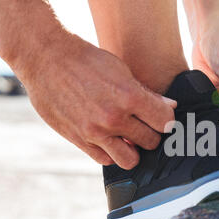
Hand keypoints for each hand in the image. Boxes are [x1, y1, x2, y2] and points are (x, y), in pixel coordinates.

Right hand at [16, 34, 176, 168]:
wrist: (47, 58)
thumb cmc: (87, 60)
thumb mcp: (122, 70)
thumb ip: (147, 94)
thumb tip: (171, 106)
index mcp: (129, 96)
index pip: (165, 122)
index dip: (166, 120)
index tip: (161, 117)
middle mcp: (114, 118)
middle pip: (151, 141)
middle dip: (151, 134)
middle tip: (143, 125)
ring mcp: (95, 132)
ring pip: (131, 160)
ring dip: (133, 150)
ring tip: (128, 137)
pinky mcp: (79, 140)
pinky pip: (105, 160)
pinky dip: (111, 153)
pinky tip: (109, 139)